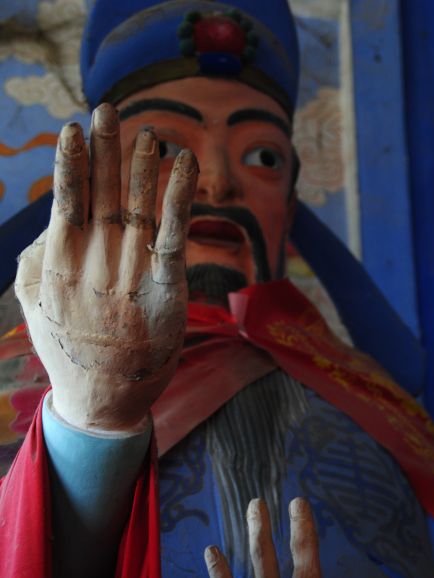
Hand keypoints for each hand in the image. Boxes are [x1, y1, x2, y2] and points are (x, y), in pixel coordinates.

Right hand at [15, 104, 197, 430]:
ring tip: (150, 132)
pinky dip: (180, 195)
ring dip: (143, 164)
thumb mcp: (34, 306)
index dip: (73, 162)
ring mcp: (131, 271)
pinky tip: (186, 165)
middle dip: (106, 148)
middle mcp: (95, 259)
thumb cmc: (69, 350)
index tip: (75, 129)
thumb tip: (52, 224)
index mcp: (60, 260)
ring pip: (138, 203)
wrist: (104, 398)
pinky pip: (175, 232)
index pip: (67, 198)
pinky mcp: (166, 286)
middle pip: (102, 191)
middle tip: (110, 110)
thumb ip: (35, 261)